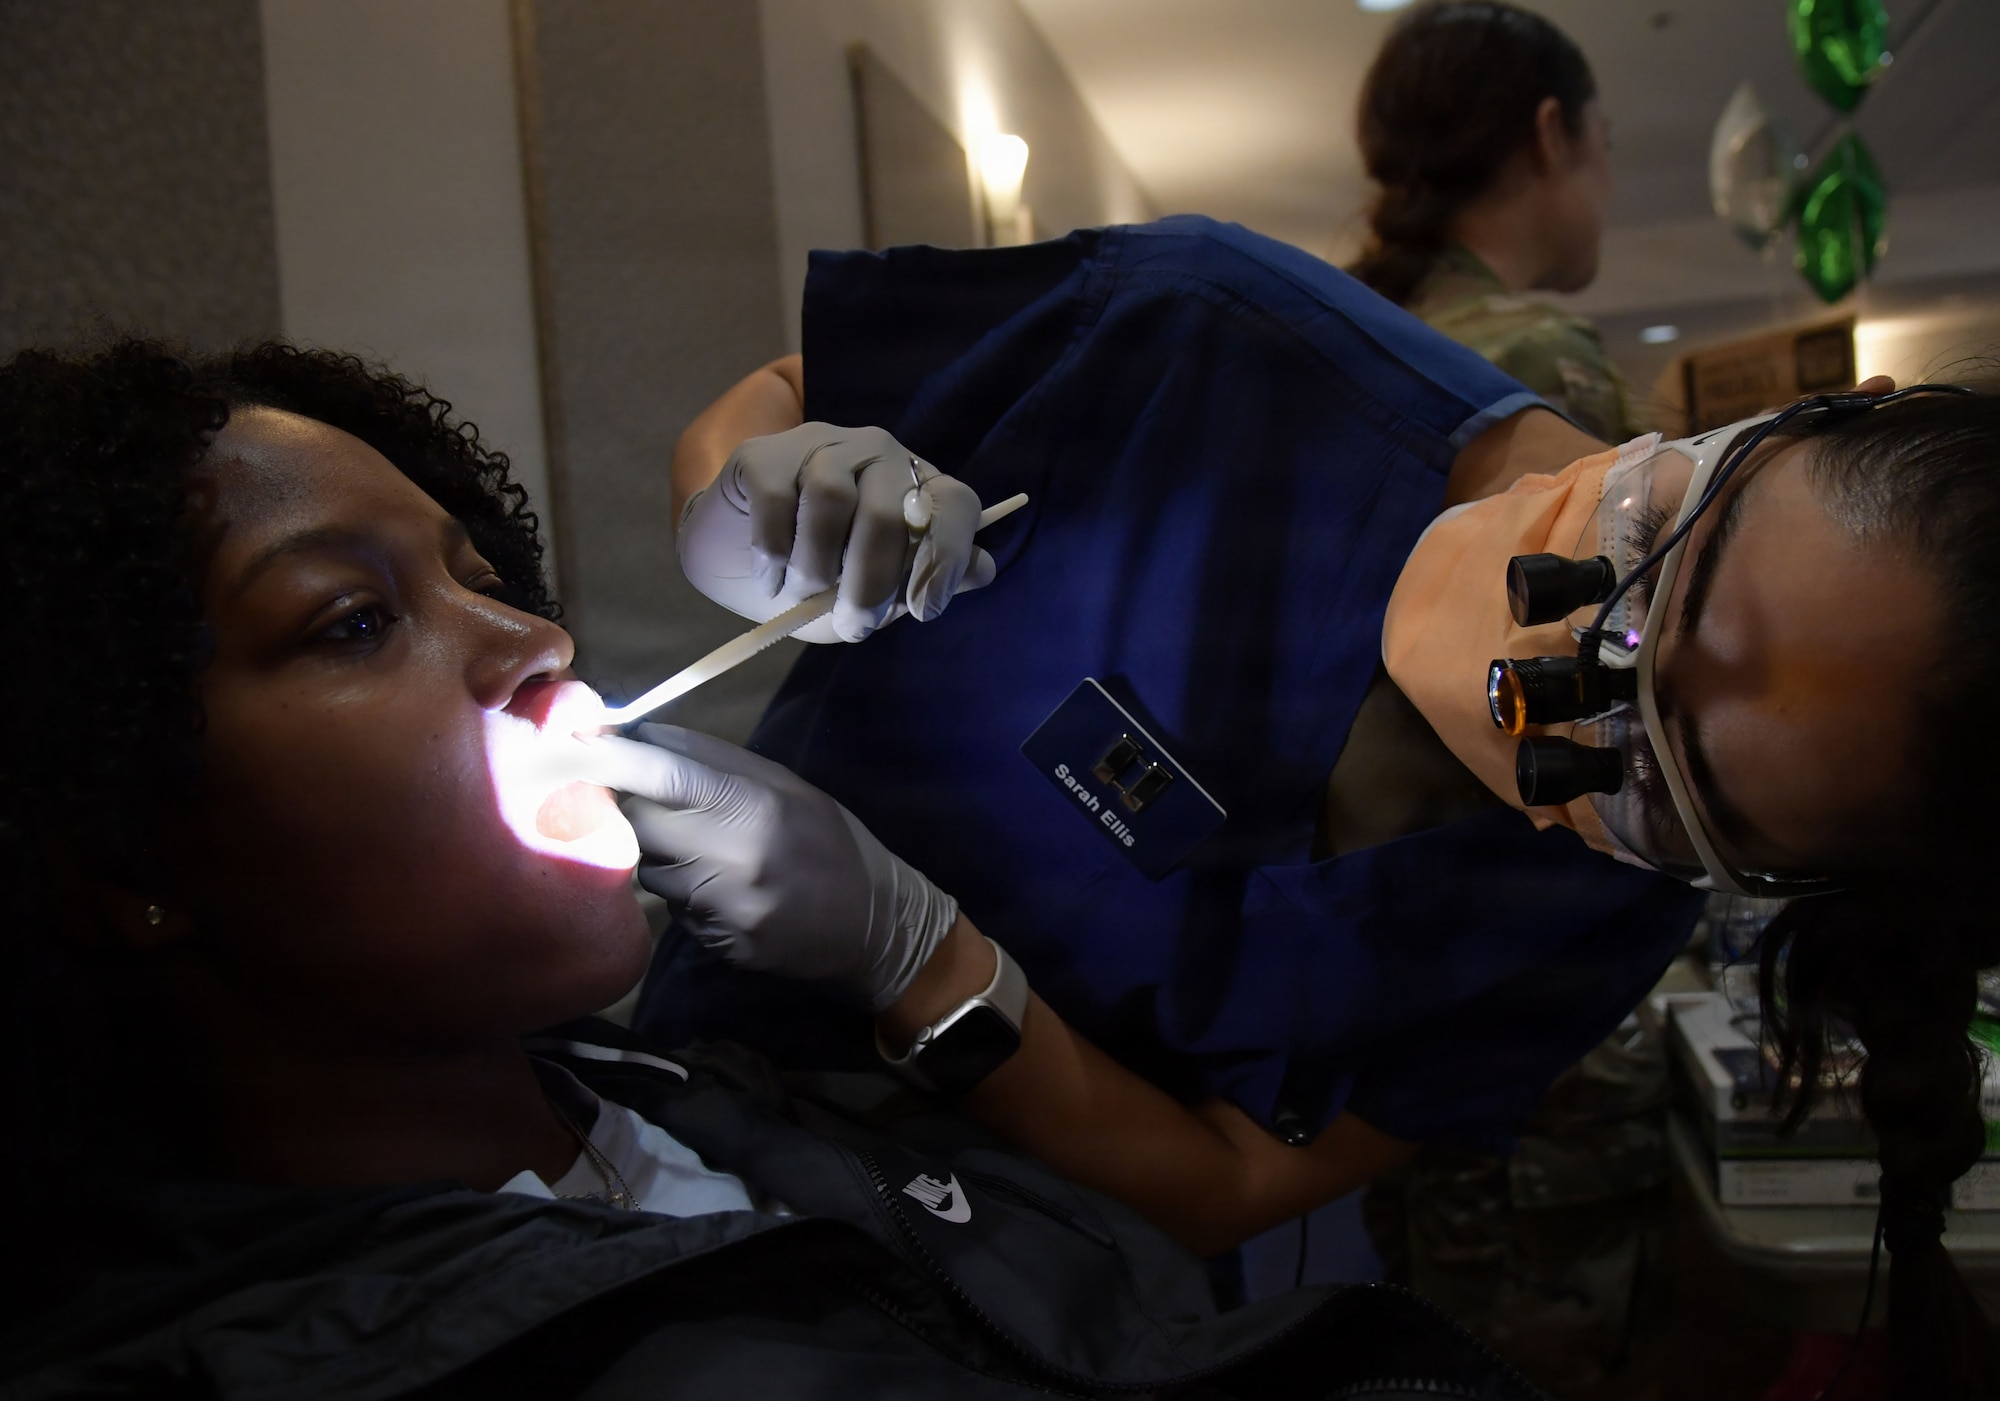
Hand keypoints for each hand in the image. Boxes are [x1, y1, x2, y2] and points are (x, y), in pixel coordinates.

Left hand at [575, 725, 956, 1009]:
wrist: (874, 925)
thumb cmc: (827, 839)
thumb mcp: (784, 784)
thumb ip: (711, 760)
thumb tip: (641, 733)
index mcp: (752, 808)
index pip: (661, 777)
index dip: (611, 758)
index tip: (573, 742)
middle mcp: (730, 862)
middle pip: (639, 825)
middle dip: (638, 808)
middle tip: (665, 803)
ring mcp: (720, 912)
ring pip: (651, 870)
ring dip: (664, 854)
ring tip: (712, 853)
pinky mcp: (715, 946)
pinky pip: (674, 908)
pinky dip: (686, 893)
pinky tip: (725, 891)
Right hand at [678, 422, 995, 641]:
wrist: (734, 555)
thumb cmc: (819, 574)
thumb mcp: (878, 589)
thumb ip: (925, 579)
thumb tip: (982, 570)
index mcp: (917, 486)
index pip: (956, 505)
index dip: (948, 557)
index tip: (924, 609)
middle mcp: (879, 454)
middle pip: (887, 512)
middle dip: (870, 583)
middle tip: (853, 624)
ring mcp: (821, 445)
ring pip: (830, 500)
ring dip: (815, 568)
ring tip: (802, 596)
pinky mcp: (766, 454)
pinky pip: (777, 501)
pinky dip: (772, 554)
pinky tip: (769, 580)